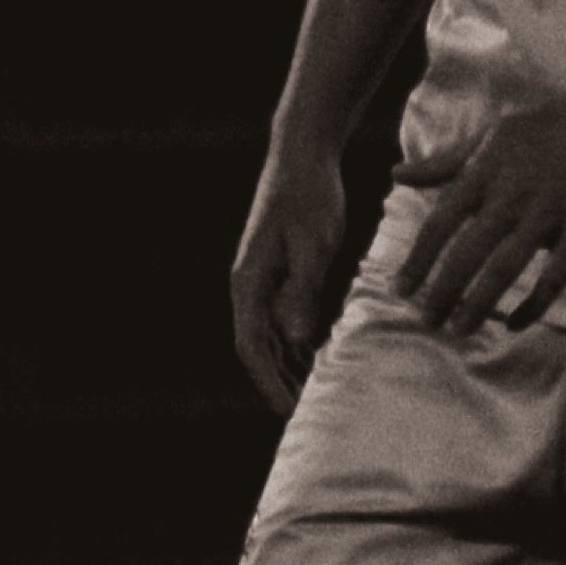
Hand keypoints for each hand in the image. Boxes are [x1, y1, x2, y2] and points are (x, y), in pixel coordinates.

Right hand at [230, 131, 345, 413]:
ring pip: (270, 332)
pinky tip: (316, 352)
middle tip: (306, 413)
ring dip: (288, 362)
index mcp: (250, 280)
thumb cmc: (310, 193)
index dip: (270, 381)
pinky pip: (282, 313)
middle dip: (278, 380)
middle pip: (258, 346)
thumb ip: (304, 289)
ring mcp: (262, 275)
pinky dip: (296, 337)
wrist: (303, 151)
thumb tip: (296, 338)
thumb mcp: (315, 242)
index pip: (253, 345)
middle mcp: (249, 282)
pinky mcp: (278, 266)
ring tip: (312, 392)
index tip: (289, 411)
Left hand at [396, 69, 565, 336]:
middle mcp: (512, 194)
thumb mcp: (489, 137)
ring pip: (505, 269)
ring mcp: (549, 212)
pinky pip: (556, 276)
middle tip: (427, 321)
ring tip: (459, 330)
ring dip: (478, 304)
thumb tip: (395, 176)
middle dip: (443, 292)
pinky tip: (514, 323)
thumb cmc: (542, 127)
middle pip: (467, 253)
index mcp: (485, 171)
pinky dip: (534, 304)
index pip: (440, 223)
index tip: (400, 290)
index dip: (418, 260)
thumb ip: (443, 163)